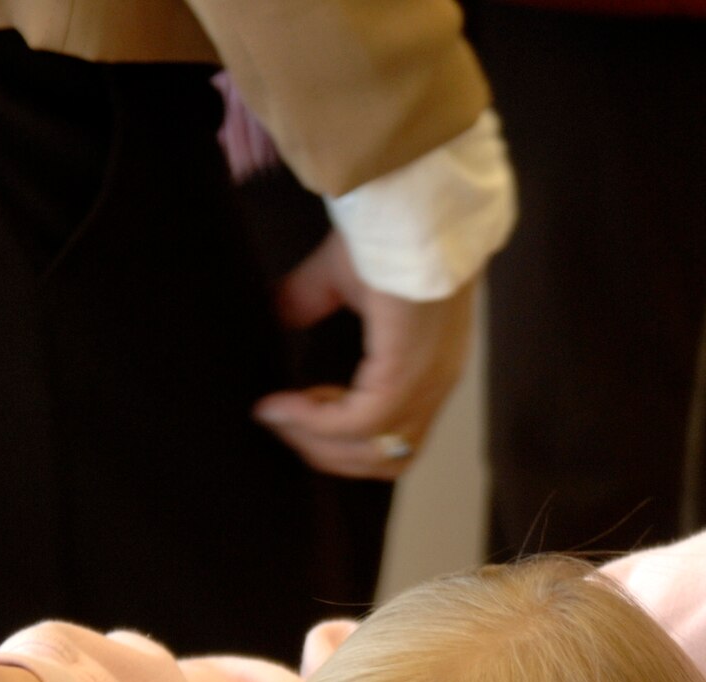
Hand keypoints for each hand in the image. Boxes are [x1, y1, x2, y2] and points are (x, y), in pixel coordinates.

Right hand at [254, 231, 474, 480]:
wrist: (412, 196)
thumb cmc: (388, 228)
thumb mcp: (338, 278)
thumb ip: (305, 305)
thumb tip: (270, 319)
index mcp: (429, 368)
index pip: (392, 438)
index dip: (339, 441)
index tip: (290, 417)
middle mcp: (435, 385)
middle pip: (385, 460)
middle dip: (324, 454)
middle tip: (279, 426)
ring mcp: (427, 382)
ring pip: (375, 453)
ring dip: (320, 445)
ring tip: (280, 417)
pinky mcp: (408, 370)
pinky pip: (360, 421)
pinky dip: (317, 422)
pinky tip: (282, 404)